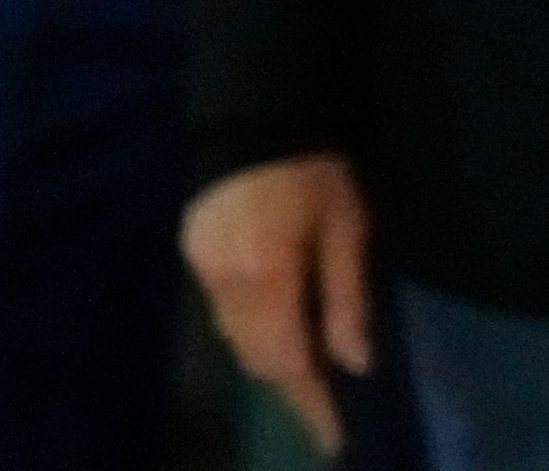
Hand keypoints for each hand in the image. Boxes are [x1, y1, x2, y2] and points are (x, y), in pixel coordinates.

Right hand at [185, 153, 375, 457]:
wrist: (255, 109)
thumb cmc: (316, 164)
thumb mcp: (347, 225)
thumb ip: (346, 297)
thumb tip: (354, 364)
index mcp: (265, 277)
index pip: (289, 362)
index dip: (312, 404)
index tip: (334, 438)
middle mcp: (223, 284)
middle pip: (256, 357)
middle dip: (291, 386)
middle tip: (325, 411)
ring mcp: (202, 269)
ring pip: (236, 339)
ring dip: (272, 360)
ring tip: (308, 380)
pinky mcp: (194, 254)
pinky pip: (225, 313)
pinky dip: (254, 331)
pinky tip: (279, 330)